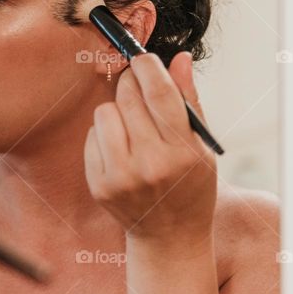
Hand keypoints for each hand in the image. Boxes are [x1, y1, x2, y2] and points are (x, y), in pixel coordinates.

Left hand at [83, 51, 217, 252]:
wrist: (170, 235)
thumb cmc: (190, 183)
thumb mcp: (200, 145)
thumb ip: (188, 100)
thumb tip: (179, 58)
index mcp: (182, 152)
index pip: (159, 93)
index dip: (148, 67)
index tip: (143, 57)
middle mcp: (150, 165)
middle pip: (128, 98)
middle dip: (131, 82)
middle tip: (137, 85)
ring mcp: (121, 177)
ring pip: (104, 113)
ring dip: (116, 110)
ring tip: (132, 125)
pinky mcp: (99, 185)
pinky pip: (91, 137)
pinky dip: (104, 134)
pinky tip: (121, 148)